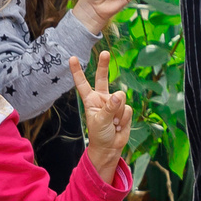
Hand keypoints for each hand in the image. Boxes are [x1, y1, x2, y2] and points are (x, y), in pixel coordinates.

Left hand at [71, 54, 133, 172]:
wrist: (110, 147)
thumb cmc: (99, 135)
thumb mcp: (100, 122)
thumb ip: (109, 109)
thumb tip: (118, 96)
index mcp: (91, 100)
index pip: (82, 83)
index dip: (77, 71)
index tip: (72, 58)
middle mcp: (102, 98)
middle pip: (103, 78)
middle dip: (104, 65)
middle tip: (104, 52)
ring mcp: (114, 103)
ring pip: (120, 99)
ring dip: (118, 114)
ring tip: (113, 124)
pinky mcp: (124, 110)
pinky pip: (128, 109)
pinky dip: (124, 119)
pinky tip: (119, 125)